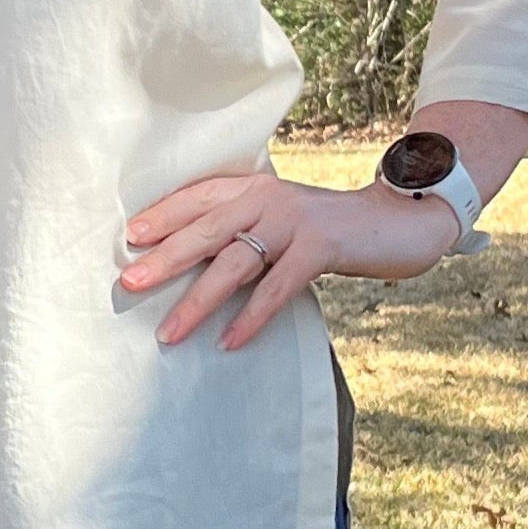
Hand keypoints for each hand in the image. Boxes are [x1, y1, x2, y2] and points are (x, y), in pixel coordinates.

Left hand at [119, 166, 464, 350]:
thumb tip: (190, 262)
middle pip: (206, 228)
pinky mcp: (321, 247)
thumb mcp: (280, 220)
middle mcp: (268, 197)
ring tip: (169, 332)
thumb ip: (244, 230)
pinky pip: (277, 286)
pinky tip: (229, 342)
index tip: (129, 239)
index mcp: (253, 186)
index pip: (198, 197)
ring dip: (198, 300)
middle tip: (129, 282)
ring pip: (235, 262)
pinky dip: (251, 316)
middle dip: (166, 257)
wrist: (398, 220)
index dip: (163, 215)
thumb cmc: (327, 230)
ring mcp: (294, 221)